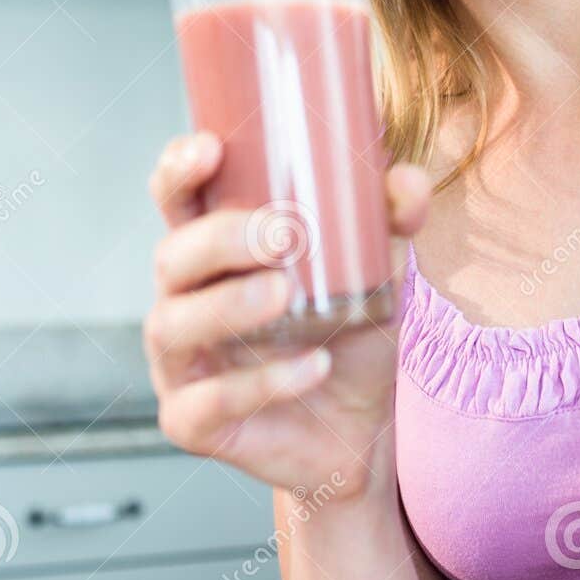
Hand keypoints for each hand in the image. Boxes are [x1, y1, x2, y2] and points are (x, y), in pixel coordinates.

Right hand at [143, 131, 430, 497]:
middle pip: (172, 256)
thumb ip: (389, 222)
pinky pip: (209, 401)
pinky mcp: (191, 422)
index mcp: (215, 252)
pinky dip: (263, 381)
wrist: (361, 431)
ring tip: (284, 296)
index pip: (177, 198)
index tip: (211, 148)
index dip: (179, 169)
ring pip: (173, 325)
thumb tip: (407, 181)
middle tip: (283, 233)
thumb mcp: (377, 274)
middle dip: (220, 239)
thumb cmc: (349, 336)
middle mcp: (185, 300)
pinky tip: (314, 366)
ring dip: (229, 306)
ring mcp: (181, 363)